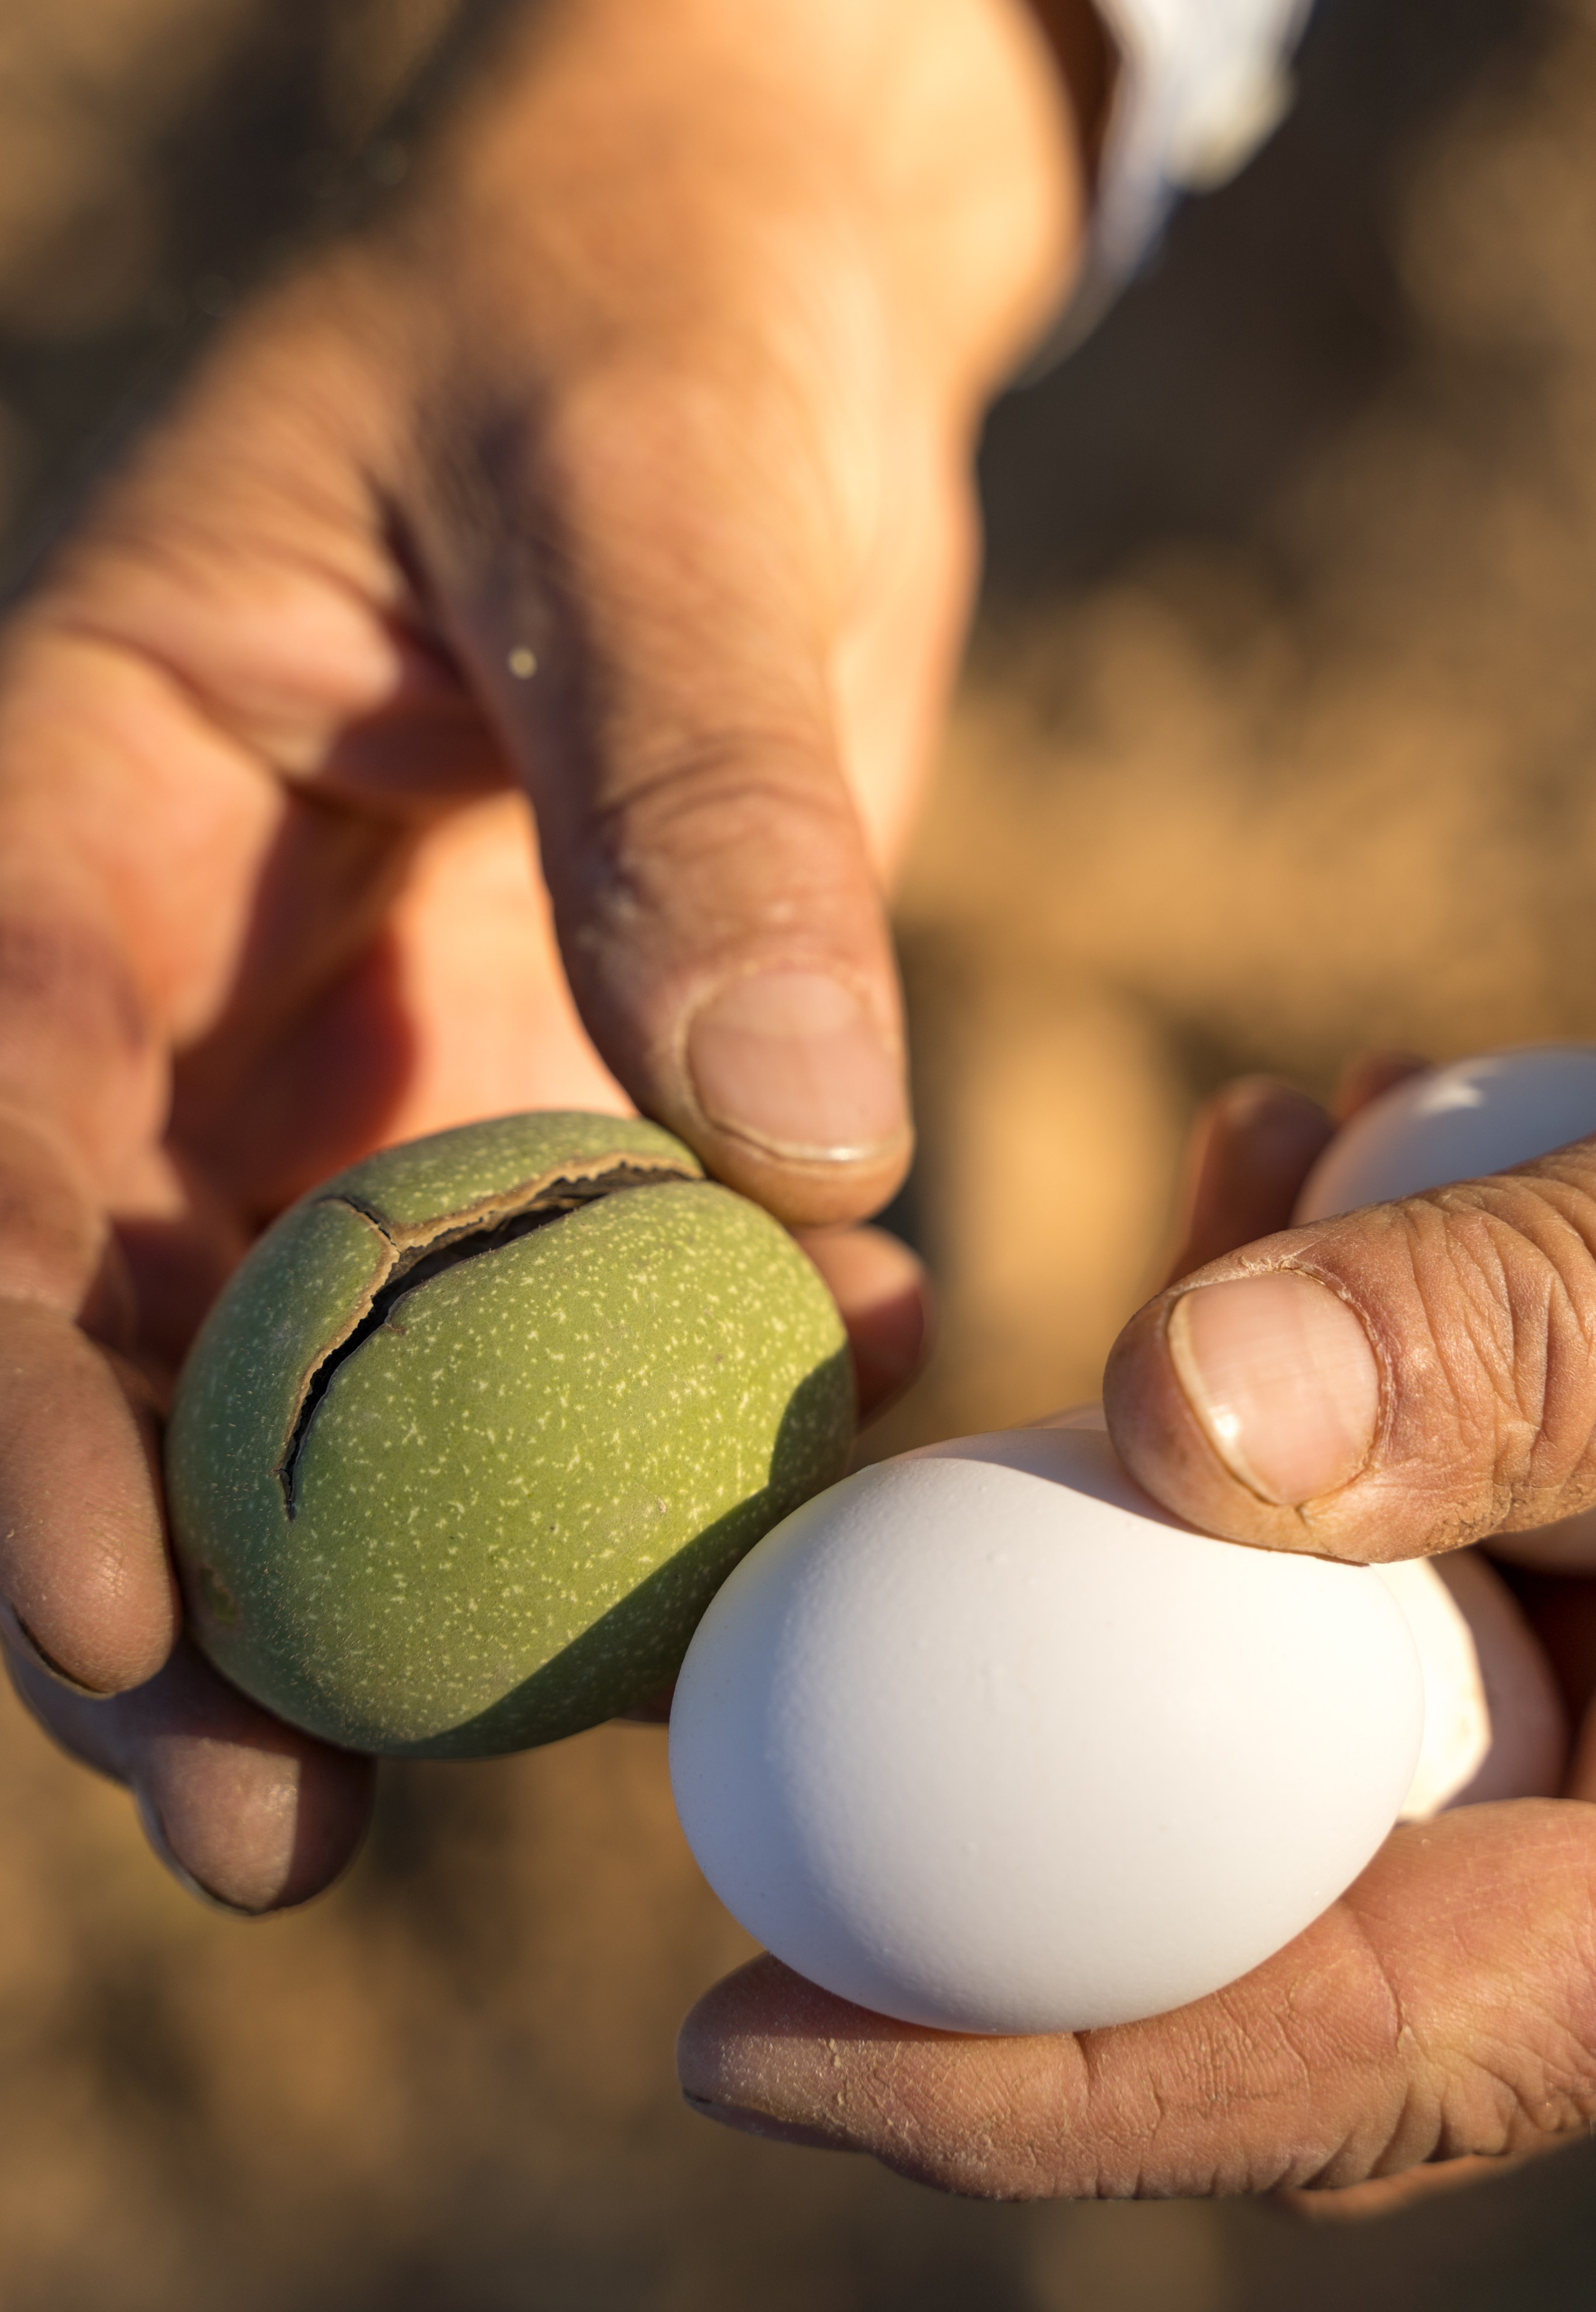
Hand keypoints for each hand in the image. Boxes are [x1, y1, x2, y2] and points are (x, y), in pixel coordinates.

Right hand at [0, 0, 1101, 1904]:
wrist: (746, 292)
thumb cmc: (643, 319)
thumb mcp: (657, 498)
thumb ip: (699, 797)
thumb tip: (798, 1140)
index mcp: (89, 804)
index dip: (24, 1401)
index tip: (133, 1624)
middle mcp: (199, 963)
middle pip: (121, 1321)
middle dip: (173, 1588)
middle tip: (273, 1830)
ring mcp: (369, 1035)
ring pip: (330, 1359)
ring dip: (418, 1561)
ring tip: (555, 1734)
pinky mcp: (545, 1069)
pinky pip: (562, 1285)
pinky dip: (664, 1387)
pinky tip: (814, 1415)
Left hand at [677, 1061, 1595, 2203]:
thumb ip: (1523, 1356)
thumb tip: (1185, 1424)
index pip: (1326, 2051)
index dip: (1020, 2092)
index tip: (735, 2043)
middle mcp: (1593, 1828)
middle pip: (1246, 1887)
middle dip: (1036, 1757)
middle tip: (812, 1631)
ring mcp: (1560, 1688)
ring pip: (1278, 1658)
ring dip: (1186, 1461)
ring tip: (1267, 1187)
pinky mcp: (1532, 1556)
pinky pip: (1343, 1515)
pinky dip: (1293, 1351)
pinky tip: (1308, 1157)